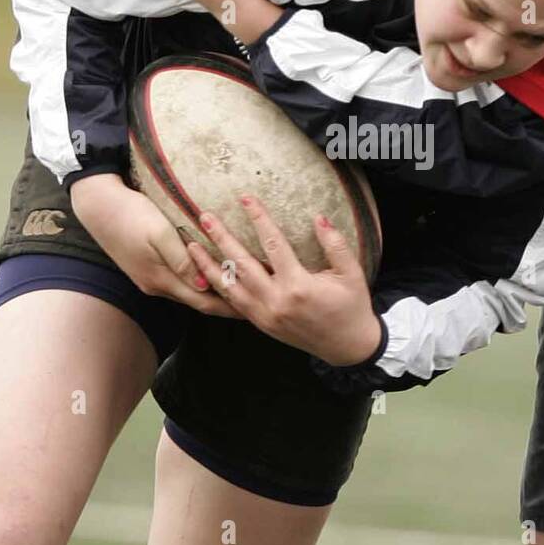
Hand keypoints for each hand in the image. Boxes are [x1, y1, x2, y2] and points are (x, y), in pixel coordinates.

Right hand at [69, 174, 239, 316]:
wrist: (97, 204)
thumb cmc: (131, 213)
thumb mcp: (159, 233)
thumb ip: (182, 260)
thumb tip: (204, 284)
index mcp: (161, 279)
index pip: (203, 302)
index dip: (229, 308)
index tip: (253, 309)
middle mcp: (155, 285)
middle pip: (198, 301)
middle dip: (225, 304)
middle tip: (254, 304)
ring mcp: (149, 278)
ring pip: (188, 292)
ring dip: (212, 293)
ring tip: (238, 289)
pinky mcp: (145, 268)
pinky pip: (178, 281)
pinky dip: (198, 281)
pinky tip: (209, 274)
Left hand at [187, 193, 382, 366]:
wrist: (347, 347)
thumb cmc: (352, 306)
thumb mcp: (352, 273)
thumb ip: (335, 244)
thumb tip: (318, 217)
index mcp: (299, 286)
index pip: (273, 244)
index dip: (258, 218)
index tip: (246, 198)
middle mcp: (276, 301)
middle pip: (241, 264)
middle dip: (221, 238)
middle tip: (205, 216)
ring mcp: (265, 315)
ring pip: (229, 287)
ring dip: (209, 265)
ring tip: (191, 245)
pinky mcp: (261, 324)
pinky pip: (233, 304)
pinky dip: (218, 288)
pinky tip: (205, 273)